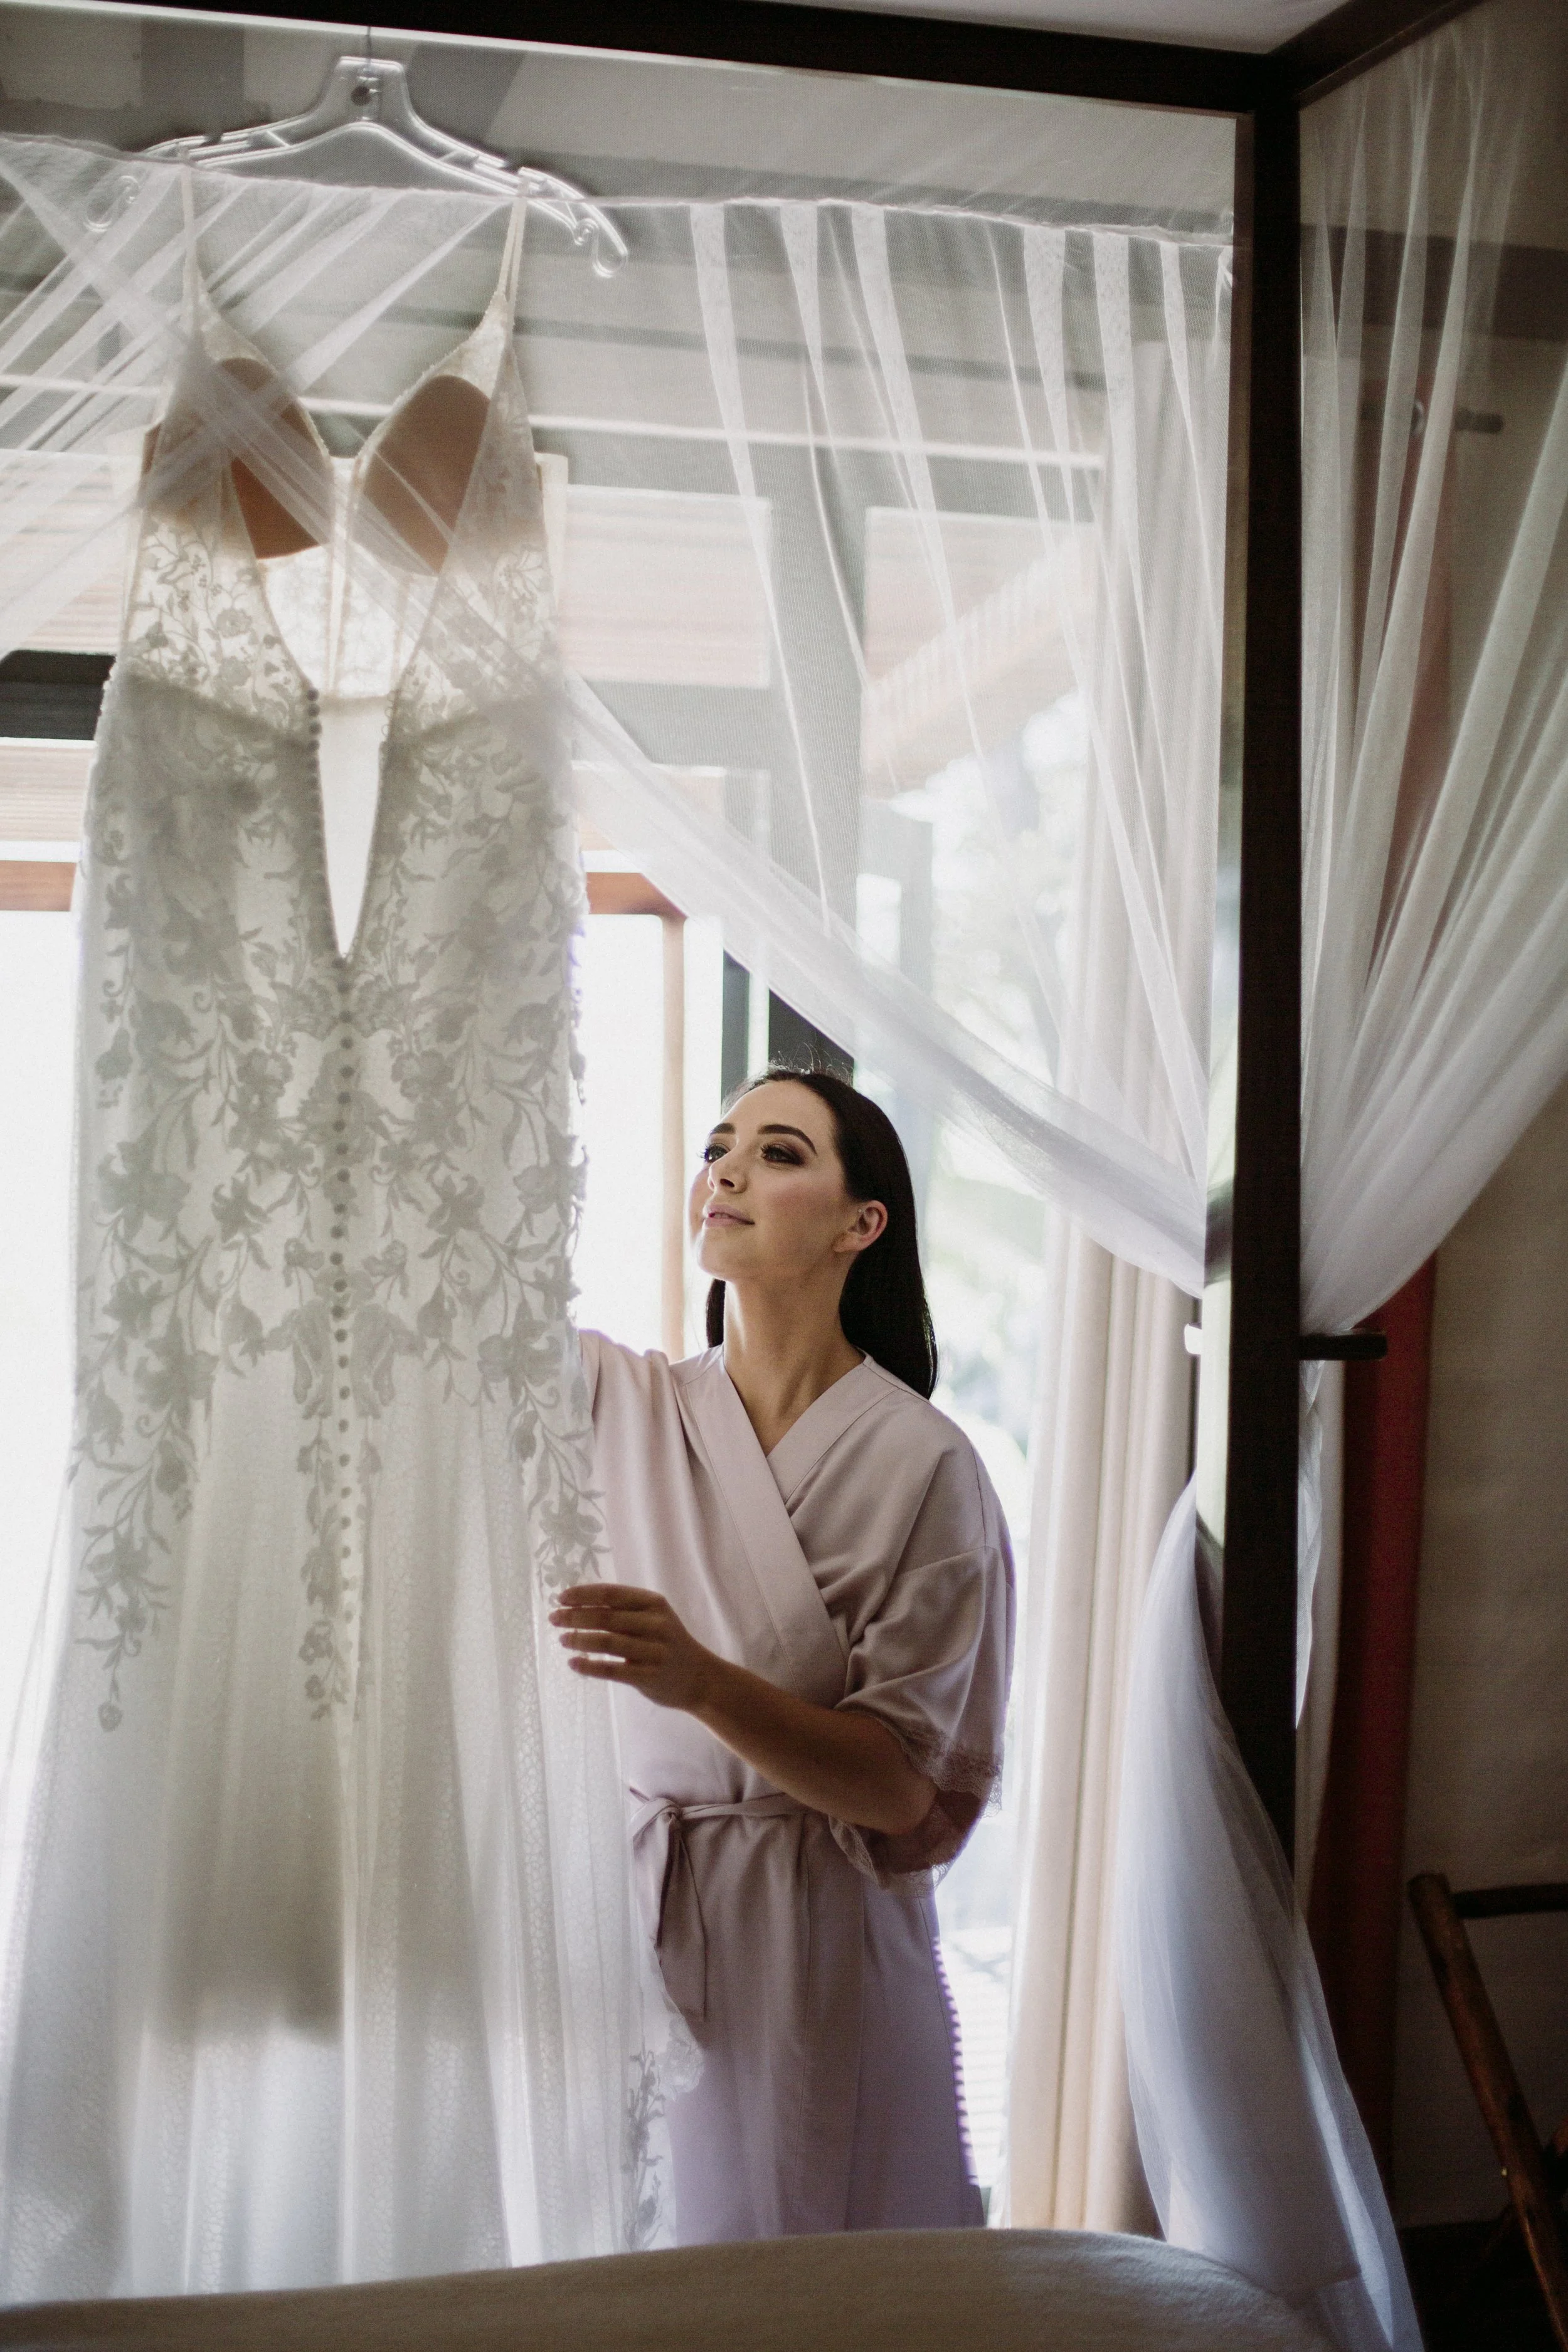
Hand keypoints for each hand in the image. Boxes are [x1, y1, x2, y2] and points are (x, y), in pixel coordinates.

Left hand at [550, 1583, 717, 1710]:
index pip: (611, 1593)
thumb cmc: (668, 1643)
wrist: (699, 1678)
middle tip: (554, 1618)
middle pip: (605, 1616)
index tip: (561, 1598)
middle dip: (575, 1616)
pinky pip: (613, 1670)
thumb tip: (579, 1604)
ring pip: (607, 1642)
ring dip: (579, 1639)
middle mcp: (655, 1624)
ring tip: (562, 1639)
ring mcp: (653, 1651)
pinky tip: (574, 1663)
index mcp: (653, 1603)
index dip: (583, 1594)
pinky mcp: (649, 1676)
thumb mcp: (655, 1617)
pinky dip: (590, 1667)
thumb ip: (625, 1610)